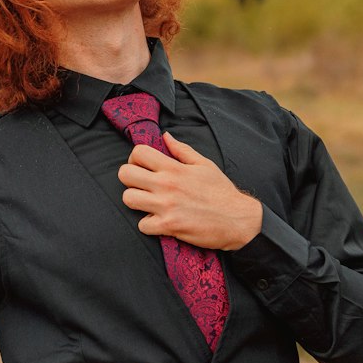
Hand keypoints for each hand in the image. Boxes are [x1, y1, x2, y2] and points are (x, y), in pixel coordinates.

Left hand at [117, 132, 262, 249]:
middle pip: (125, 174)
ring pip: (128, 199)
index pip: (138, 152)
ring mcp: (166, 206)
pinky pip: (142, 225)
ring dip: (135, 201)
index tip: (142, 167)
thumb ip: (182, 150)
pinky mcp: (169, 226)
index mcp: (175, 168)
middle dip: (129, 179)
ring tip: (147, 203)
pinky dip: (148, 225)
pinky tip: (159, 221)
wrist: (238, 219)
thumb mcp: (204, 164)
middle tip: (140, 185)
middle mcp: (167, 185)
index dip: (135, 158)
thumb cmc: (221, 192)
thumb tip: (165, 136)